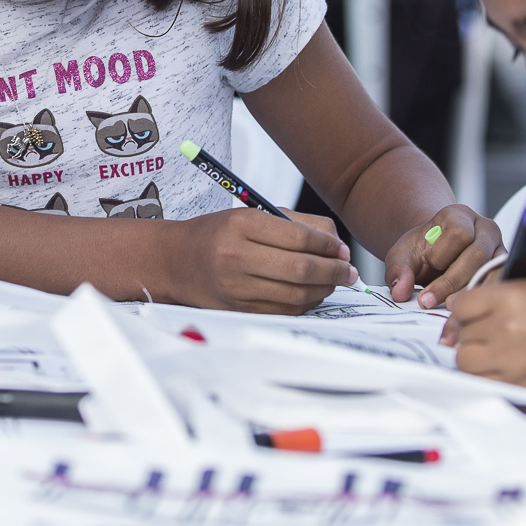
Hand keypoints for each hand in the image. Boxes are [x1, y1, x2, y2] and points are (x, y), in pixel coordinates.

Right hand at [158, 208, 356, 314]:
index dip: (329, 246)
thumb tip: (338, 245)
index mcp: (240, 225)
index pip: (299, 238)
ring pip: (296, 294)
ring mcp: (235, 288)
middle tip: (349, 271)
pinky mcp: (238, 310)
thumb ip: (298, 224)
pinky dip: (306, 303)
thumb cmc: (220, 234)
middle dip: (334, 271)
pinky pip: (284, 310)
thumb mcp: (252, 215)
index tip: (342, 249)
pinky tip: (313, 293)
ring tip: (334, 281)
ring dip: (325, 289)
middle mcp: (235, 257)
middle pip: (301, 270)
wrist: (176, 261)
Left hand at [387, 205, 504, 307]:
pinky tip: (463, 310)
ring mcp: (498, 249)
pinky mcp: (504, 268)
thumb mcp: (403, 255)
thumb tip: (400, 292)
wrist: (434, 254)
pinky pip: (499, 284)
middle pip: (478, 255)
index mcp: (460, 215)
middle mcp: (485, 229)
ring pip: (492, 272)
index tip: (426, 263)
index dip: (442, 253)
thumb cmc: (422, 250)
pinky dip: (481, 299)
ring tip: (447, 308)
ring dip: (468, 293)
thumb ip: (398, 270)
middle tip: (429, 301)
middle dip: (452, 282)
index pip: (459, 233)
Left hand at [443, 280, 525, 387]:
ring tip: (490, 352)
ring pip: (465, 361)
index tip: (470, 314)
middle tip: (487, 333)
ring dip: (473, 356)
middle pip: (462, 334)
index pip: (462, 306)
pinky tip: (498, 369)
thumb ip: (489, 298)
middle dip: (470, 333)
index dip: (463, 310)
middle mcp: (506, 329)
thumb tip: (454, 311)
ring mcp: (511, 361)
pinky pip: (482, 382)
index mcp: (510, 299)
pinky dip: (485, 376)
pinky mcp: (518, 385)